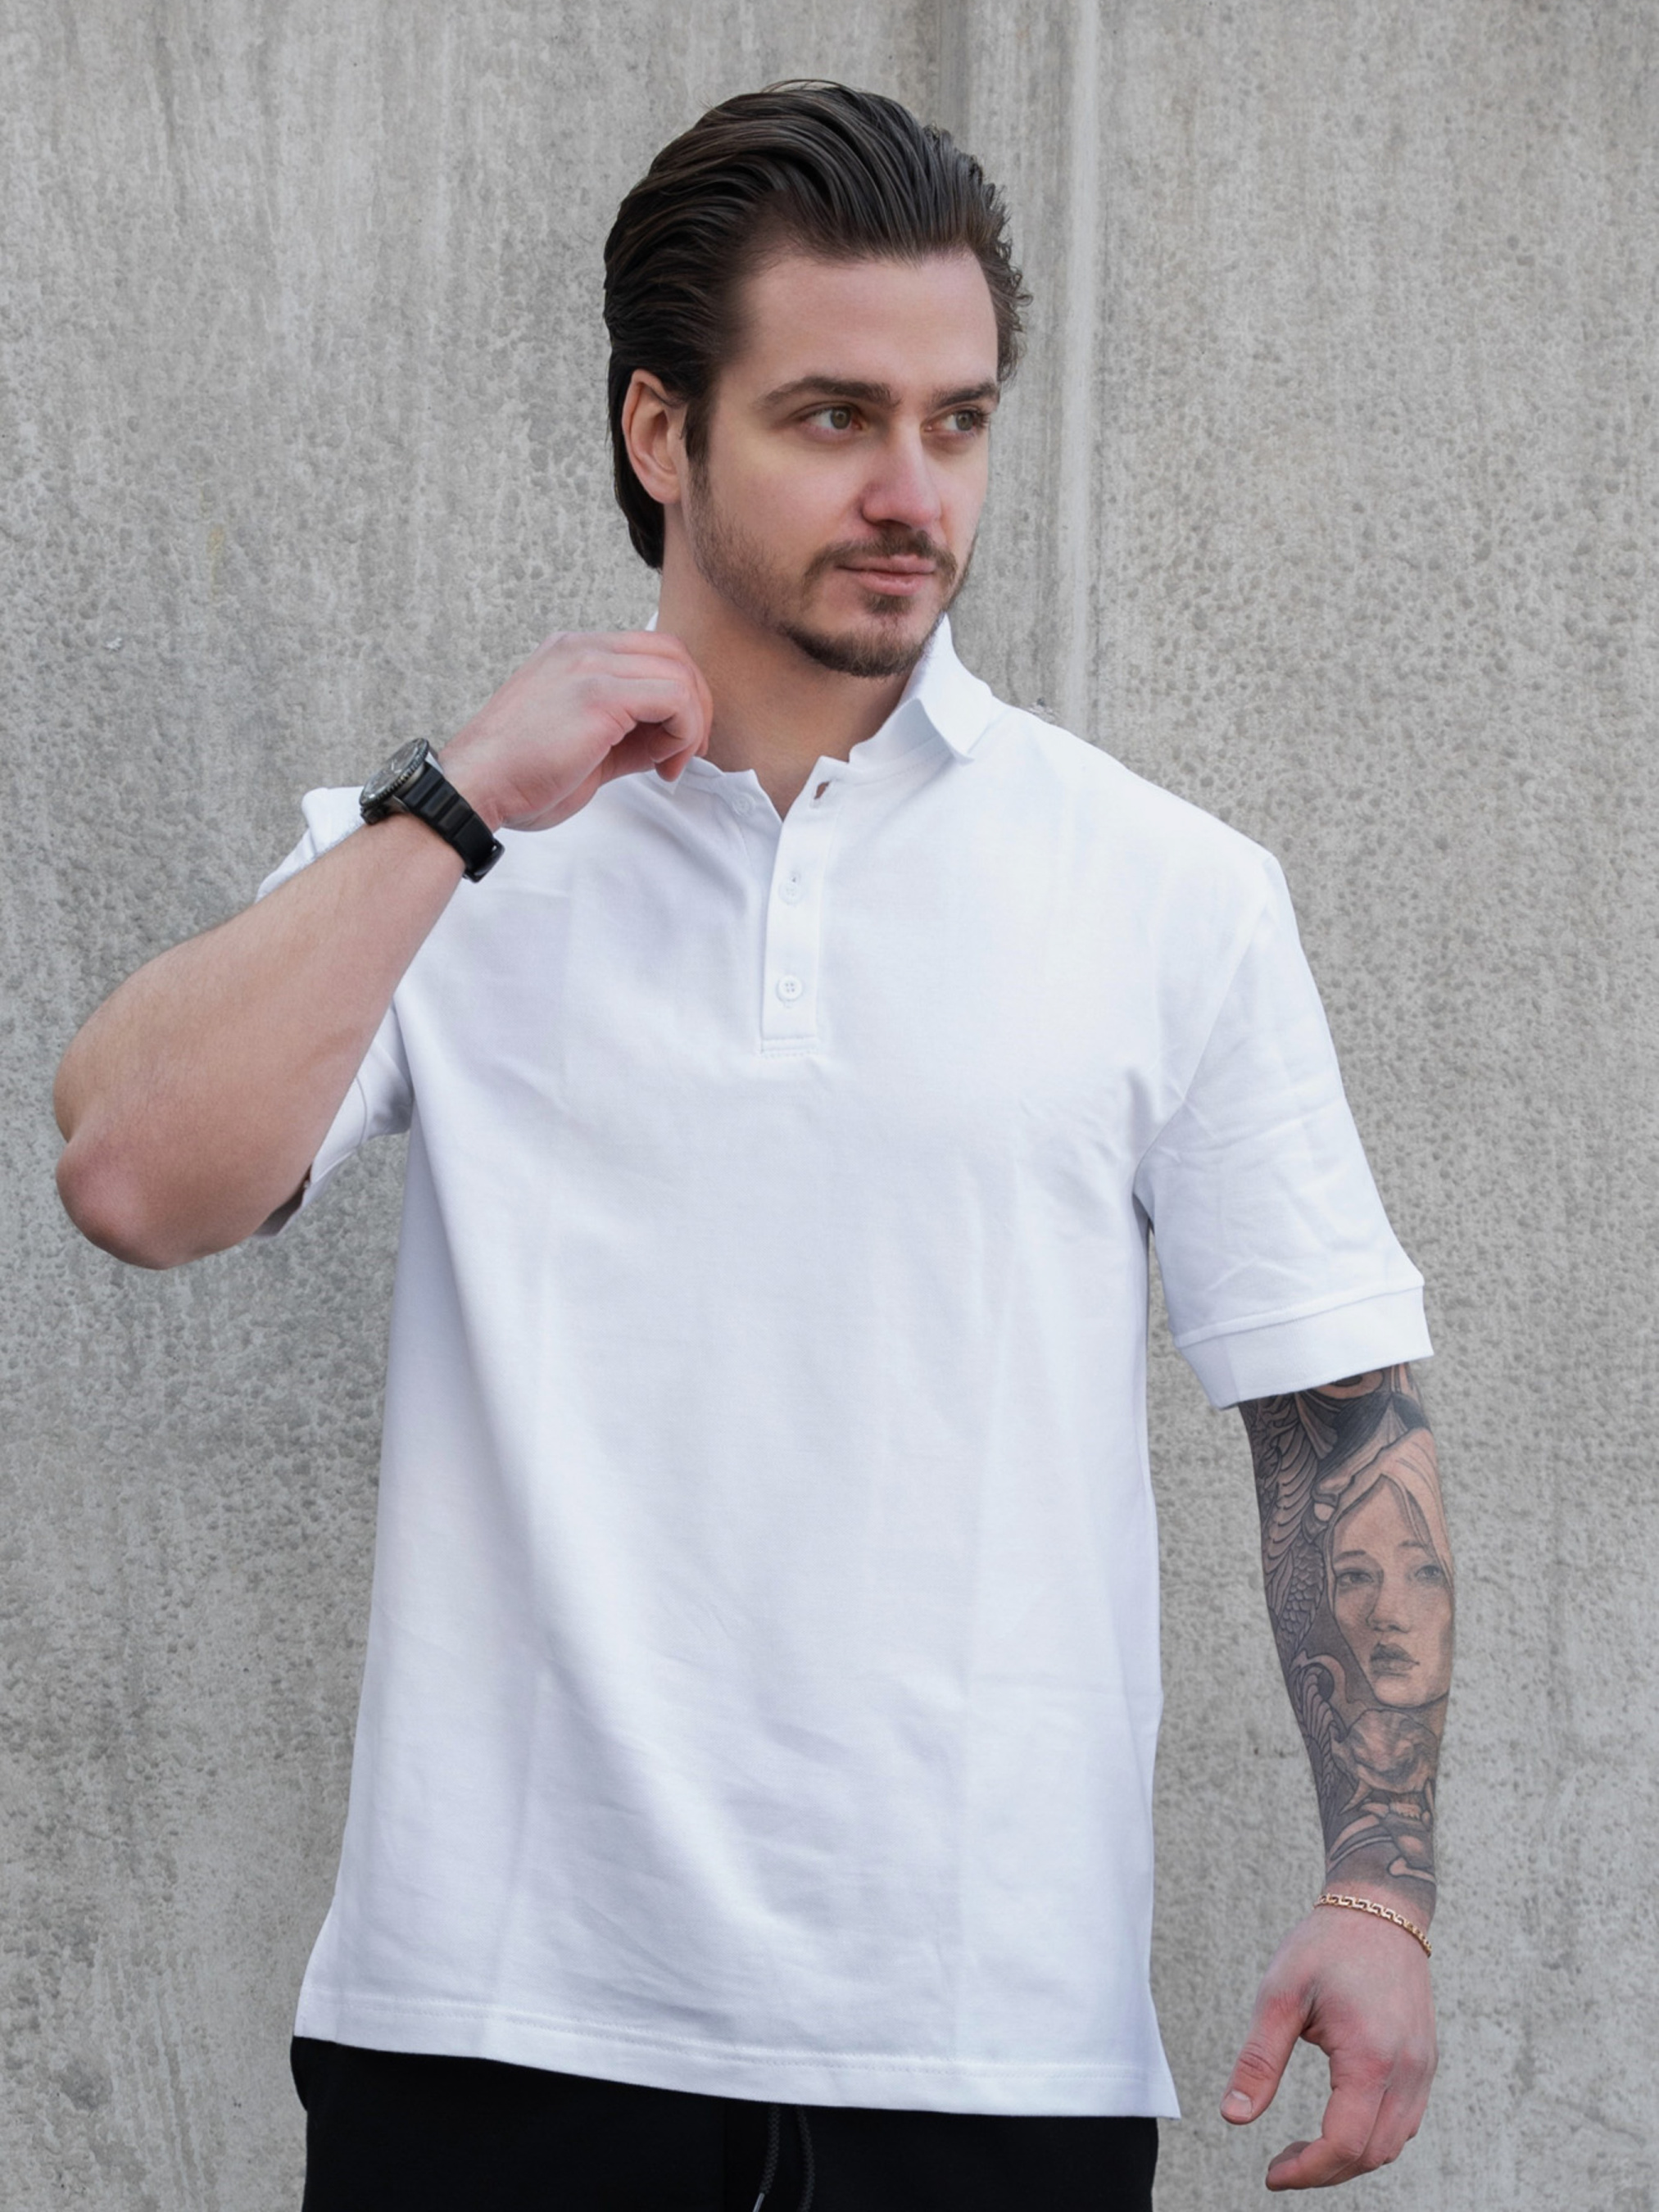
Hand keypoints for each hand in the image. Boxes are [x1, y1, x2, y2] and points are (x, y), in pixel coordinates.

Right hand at [439, 629, 712, 832]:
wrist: (475, 788)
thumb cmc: (519, 778)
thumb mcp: (583, 745)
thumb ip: (627, 733)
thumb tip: (670, 740)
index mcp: (573, 654)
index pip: (650, 652)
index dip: (678, 697)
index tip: (672, 747)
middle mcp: (581, 648)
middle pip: (673, 653)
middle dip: (696, 706)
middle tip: (686, 754)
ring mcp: (589, 665)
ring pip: (680, 672)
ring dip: (692, 723)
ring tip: (672, 764)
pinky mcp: (600, 694)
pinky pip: (675, 697)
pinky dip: (684, 732)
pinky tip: (664, 764)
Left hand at [1221, 1902, 1436, 2188]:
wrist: (1380, 1909)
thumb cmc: (1326, 1946)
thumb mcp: (1279, 1995)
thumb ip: (1258, 2061)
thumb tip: (1233, 2117)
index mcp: (1371, 2057)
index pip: (1344, 2144)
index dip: (1306, 2171)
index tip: (1271, 2174)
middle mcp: (1407, 2071)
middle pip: (1371, 2155)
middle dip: (1324, 2172)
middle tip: (1280, 2165)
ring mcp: (1423, 2068)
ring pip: (1393, 2144)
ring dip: (1350, 2159)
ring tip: (1305, 2149)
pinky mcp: (1426, 2061)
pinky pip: (1406, 2121)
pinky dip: (1372, 2137)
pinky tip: (1339, 2122)